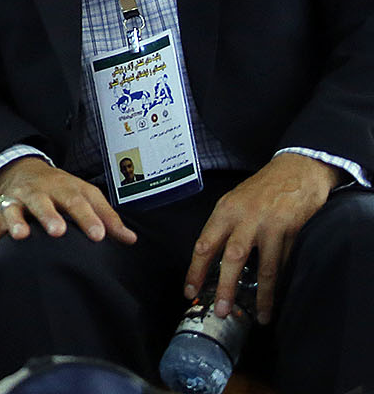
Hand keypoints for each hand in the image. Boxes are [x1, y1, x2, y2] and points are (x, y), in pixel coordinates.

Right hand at [0, 157, 136, 273]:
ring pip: (11, 210)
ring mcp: (12, 203)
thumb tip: (130, 239)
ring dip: (15, 222)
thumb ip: (105, 217)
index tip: (98, 236)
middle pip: (41, 200)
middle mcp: (35, 193)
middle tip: (57, 231)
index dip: (87, 218)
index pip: (76, 201)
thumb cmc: (61, 190)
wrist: (23, 172)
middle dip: (48, 214)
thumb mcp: (85, 194)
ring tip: (20, 236)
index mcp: (61, 188)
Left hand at [185, 153, 339, 323]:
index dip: (196, 270)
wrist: (296, 170)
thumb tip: (212, 260)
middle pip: (230, 259)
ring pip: (263, 268)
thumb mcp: (234, 201)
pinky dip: (279, 283)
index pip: (204, 245)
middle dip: (225, 288)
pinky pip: (284, 263)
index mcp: (224, 211)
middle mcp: (244, 219)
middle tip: (221, 310)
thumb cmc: (262, 189)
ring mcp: (269, 226)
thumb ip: (224, 227)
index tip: (189, 291)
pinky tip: (276, 297)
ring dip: (260, 295)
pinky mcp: (291, 232)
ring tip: (259, 315)